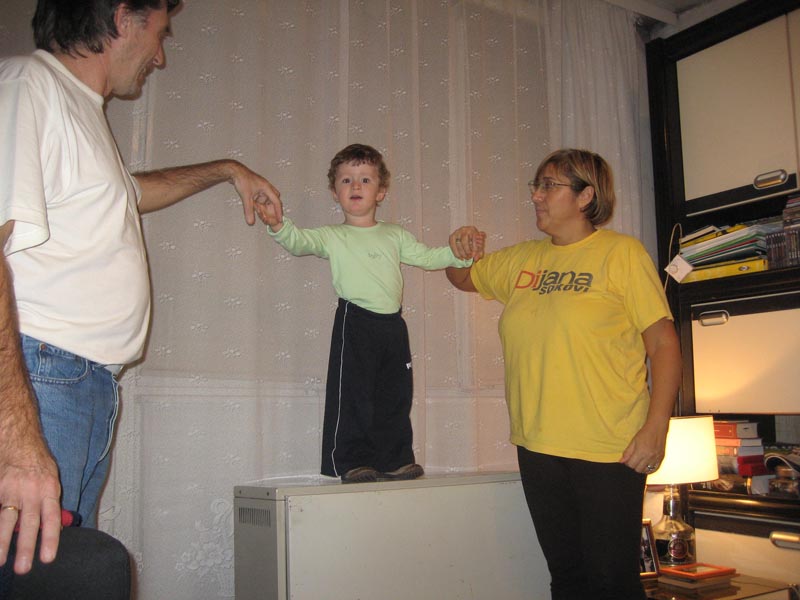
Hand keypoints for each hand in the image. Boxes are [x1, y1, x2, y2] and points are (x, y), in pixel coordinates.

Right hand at [0, 439, 61, 573]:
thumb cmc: (38, 463)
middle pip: (28, 522)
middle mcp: (30, 491)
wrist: (19, 441)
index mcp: (49, 489)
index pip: (51, 518)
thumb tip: (58, 527)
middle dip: (25, 547)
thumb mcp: (52, 479)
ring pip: (5, 519)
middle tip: (23, 568)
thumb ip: (52, 502)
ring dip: (2, 542)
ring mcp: (10, 490)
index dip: (50, 539)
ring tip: (0, 561)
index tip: (47, 558)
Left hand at [229, 163, 282, 225]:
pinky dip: (259, 202)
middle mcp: (266, 187)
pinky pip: (261, 196)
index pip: (276, 202)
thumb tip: (250, 222)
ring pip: (267, 198)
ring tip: (258, 209)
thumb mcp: (246, 197)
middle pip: (274, 199)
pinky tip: (254, 204)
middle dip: (273, 207)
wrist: (234, 171)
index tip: (280, 219)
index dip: (279, 211)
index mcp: (267, 188)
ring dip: (264, 204)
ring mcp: (261, 186)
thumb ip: (249, 211)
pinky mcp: (256, 187)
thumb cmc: (242, 180)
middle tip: (271, 215)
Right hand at [449, 226, 485, 259]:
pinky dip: (456, 253)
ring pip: (458, 243)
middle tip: (469, 257)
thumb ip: (479, 253)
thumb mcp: (479, 247)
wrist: (467, 238)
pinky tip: (460, 257)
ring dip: (462, 253)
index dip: (474, 247)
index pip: (474, 237)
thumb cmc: (474, 242)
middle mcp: (464, 229)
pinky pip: (452, 245)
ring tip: (466, 258)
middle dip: (467, 250)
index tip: (474, 255)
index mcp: (472, 230)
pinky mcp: (452, 237)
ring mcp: (457, 233)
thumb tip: (475, 259)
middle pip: (464, 240)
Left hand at [619, 421, 667, 474]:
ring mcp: (656, 458)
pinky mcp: (661, 458)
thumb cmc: (644, 433)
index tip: (627, 461)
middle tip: (633, 461)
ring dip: (641, 468)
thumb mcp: (633, 441)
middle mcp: (649, 457)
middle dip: (633, 467)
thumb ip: (627, 452)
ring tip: (639, 462)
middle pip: (638, 469)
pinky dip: (649, 469)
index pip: (631, 465)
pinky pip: (655, 469)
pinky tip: (646, 466)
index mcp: (641, 452)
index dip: (627, 464)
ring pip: (646, 471)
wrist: (657, 428)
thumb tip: (621, 461)